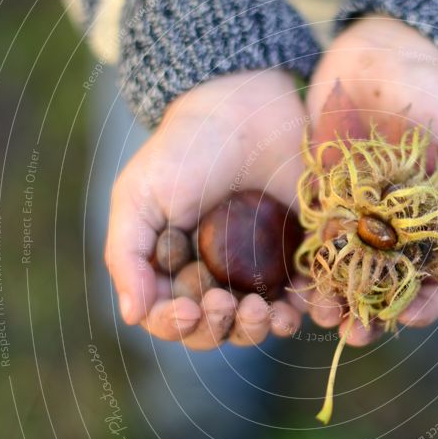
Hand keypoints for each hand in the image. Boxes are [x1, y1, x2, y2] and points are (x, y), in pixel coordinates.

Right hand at [106, 70, 304, 348]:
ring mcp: (260, 271)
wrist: (245, 109)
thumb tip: (131, 316)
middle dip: (221, 327)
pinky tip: (308, 309)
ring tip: (266, 311)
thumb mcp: (139, 197)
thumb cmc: (184, 151)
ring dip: (261, 329)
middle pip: (218, 330)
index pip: (172, 319)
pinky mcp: (300, 256)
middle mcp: (216, 278)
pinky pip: (307, 298)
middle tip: (226, 304)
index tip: (189, 308)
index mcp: (173, 270)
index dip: (177, 325)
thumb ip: (127, 255)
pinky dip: (310, 312)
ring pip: (261, 323)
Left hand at [303, 16, 437, 344]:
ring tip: (323, 316)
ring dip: (340, 302)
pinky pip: (319, 246)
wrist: (375, 55)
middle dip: (376, 315)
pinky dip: (311, 270)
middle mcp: (406, 230)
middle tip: (355, 334)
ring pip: (353, 275)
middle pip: (394, 287)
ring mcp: (364, 220)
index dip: (430, 303)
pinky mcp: (327, 206)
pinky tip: (300, 288)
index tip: (406, 316)